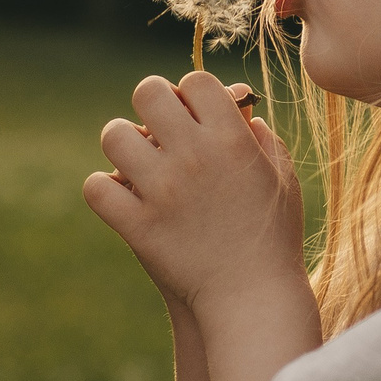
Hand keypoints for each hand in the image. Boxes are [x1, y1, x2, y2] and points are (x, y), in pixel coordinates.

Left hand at [82, 73, 305, 313]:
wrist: (252, 300)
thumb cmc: (273, 241)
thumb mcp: (282, 182)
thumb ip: (264, 141)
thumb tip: (244, 113)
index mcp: (233, 140)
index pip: (196, 80)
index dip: (191, 92)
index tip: (191, 111)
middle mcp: (195, 157)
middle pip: (149, 93)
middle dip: (150, 103)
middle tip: (154, 125)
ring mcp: (162, 191)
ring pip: (114, 136)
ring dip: (120, 143)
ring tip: (133, 160)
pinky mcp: (138, 226)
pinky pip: (97, 188)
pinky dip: (102, 190)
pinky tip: (118, 198)